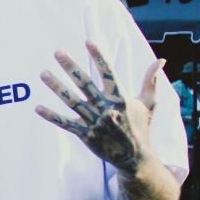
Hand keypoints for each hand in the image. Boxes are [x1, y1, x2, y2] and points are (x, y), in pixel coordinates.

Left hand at [36, 39, 161, 174]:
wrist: (134, 158)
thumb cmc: (141, 128)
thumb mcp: (149, 104)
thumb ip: (151, 81)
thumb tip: (161, 60)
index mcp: (120, 99)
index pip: (108, 73)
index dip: (99, 57)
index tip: (89, 41)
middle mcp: (105, 109)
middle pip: (85, 84)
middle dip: (71, 67)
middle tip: (58, 52)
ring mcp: (94, 122)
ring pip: (71, 101)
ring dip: (56, 87)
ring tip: (43, 73)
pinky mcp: (85, 135)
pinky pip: (65, 124)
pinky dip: (51, 116)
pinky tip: (37, 107)